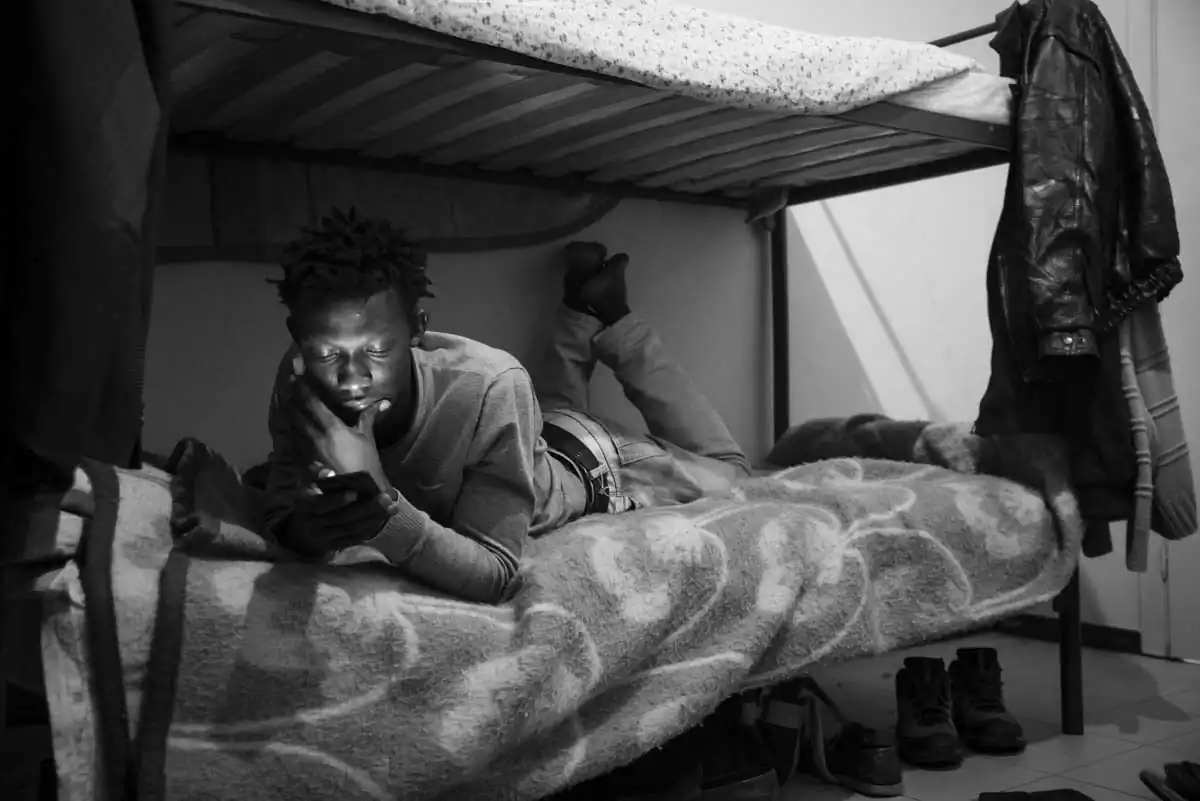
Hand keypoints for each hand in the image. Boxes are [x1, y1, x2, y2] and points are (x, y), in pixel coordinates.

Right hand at [279, 488, 391, 558]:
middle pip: (342, 518)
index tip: (354, 492)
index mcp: (305, 508)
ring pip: (351, 529)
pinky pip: (354, 538)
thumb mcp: (304, 490)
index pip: (321, 505)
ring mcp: (325, 538)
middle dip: (366, 508)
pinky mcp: (335, 546)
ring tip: (391, 507)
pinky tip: (383, 518)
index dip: (337, 500)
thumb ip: (314, 478)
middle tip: (385, 497)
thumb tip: (326, 470)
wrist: (299, 536)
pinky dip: (370, 528)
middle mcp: (314, 525)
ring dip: (373, 518)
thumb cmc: (307, 505)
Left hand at [289, 370, 390, 492]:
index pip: (313, 403)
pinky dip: (293, 432)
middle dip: (291, 399)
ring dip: (290, 414)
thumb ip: (369, 418)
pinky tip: (291, 428)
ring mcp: (310, 450)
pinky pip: (296, 442)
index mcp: (332, 428)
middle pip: (297, 414)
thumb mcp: (368, 439)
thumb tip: (384, 402)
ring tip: (285, 402)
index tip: (296, 374)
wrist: (359, 491)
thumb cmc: (366, 463)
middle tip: (287, 385)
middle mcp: (316, 436)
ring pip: (294, 427)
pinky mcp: (307, 461)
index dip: (303, 387)